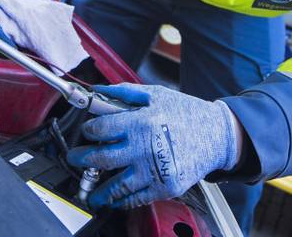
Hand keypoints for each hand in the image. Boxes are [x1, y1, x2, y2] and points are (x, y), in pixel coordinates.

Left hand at [67, 84, 239, 208]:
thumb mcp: (156, 94)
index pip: (101, 129)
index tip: (86, 132)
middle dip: (81, 160)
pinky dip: (121, 201)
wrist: (217, 135)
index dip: (88, 130)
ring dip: (98, 190)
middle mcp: (146, 147)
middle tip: (74, 160)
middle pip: (102, 158)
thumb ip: (124, 93)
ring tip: (90, 192)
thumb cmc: (187, 112)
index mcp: (141, 121)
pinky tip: (113, 200)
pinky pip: (136, 198)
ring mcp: (156, 170)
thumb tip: (96, 90)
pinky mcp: (165, 186)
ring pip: (116, 185)